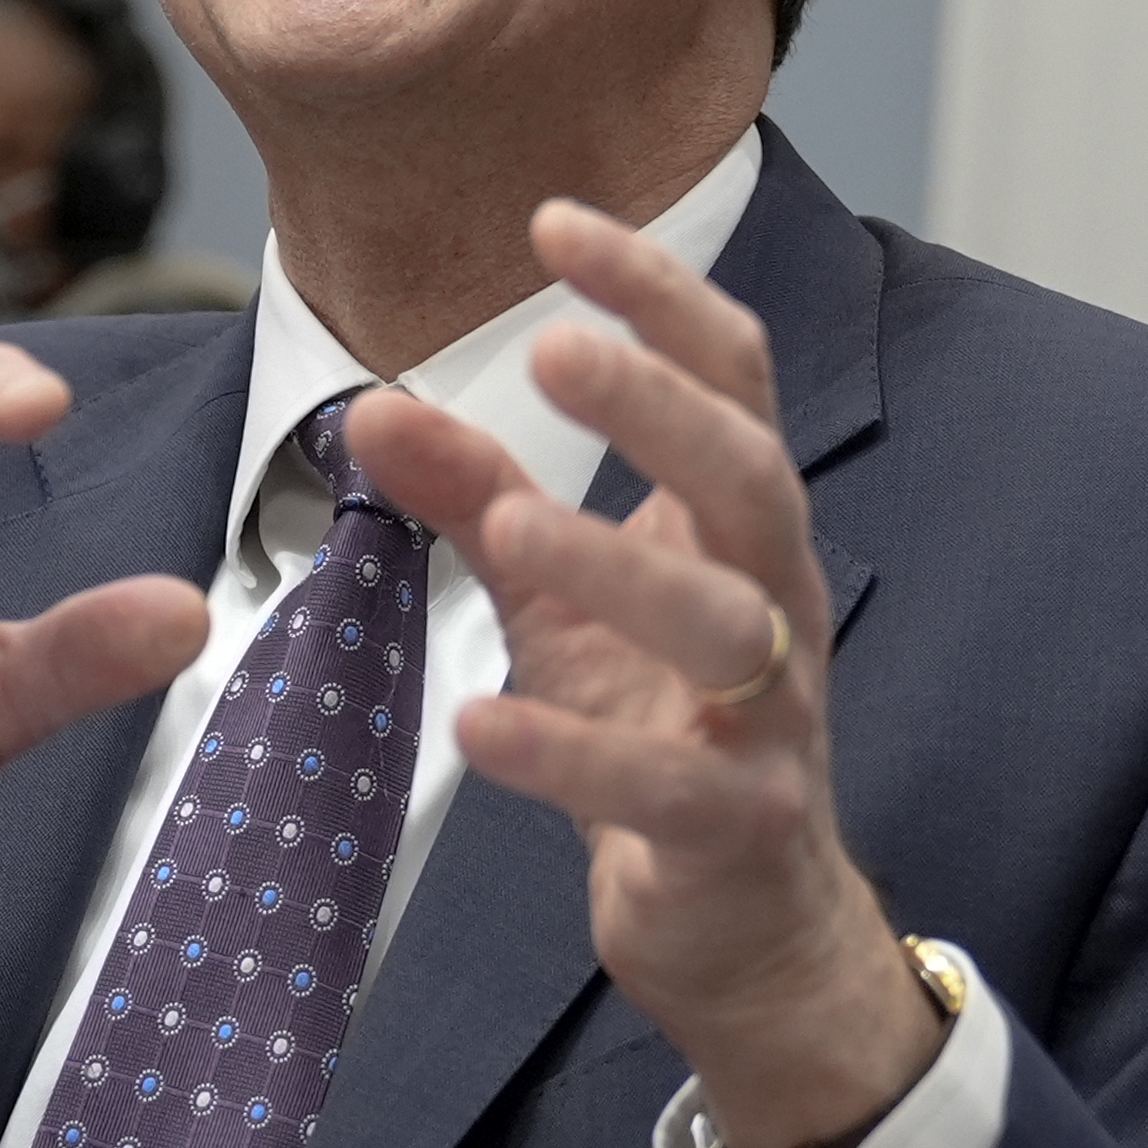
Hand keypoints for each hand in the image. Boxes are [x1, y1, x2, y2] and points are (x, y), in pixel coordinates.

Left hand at [351, 200, 941, 1147]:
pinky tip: (480, 722)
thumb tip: (369, 406)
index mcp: (741, 527)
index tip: (557, 220)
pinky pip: (662, 786)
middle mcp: (777, 602)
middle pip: (750, 476)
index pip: (729, 377)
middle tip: (550, 344)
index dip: (654, 295)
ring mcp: (770, 718)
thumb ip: (476, 499)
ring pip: (725, 624)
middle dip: (657, 405)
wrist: (751, 927)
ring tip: (509, 526)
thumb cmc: (657, 731)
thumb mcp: (556, 601)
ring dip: (616, 565)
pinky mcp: (736, 827)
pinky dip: (571, 753)